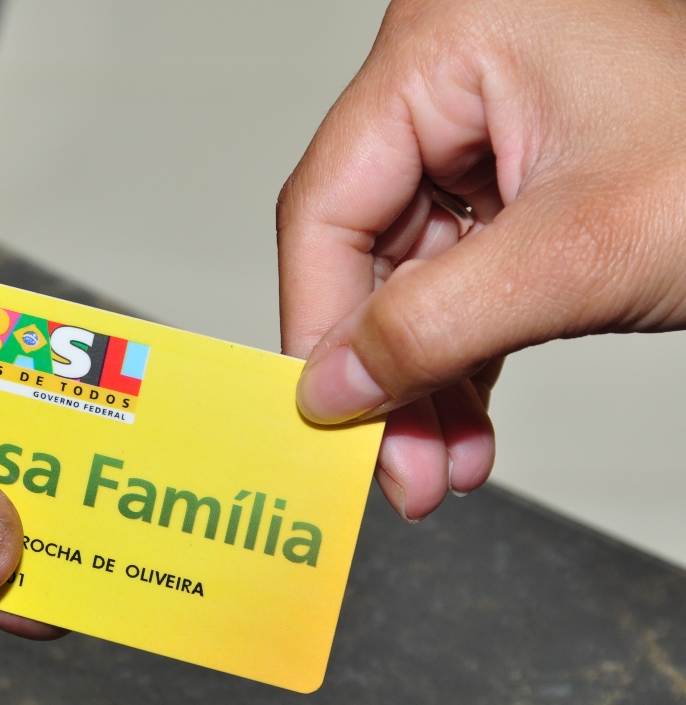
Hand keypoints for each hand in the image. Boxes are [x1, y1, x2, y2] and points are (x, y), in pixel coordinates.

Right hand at [277, 0, 685, 519]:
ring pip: (408, 279)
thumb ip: (438, 324)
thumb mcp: (582, 253)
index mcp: (447, 44)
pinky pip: (456, 281)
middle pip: (364, 250)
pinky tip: (464, 426)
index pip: (328, 202)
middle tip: (394, 464)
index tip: (327, 415)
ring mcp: (480, 132)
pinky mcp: (511, 181)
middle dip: (386, 372)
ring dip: (423, 382)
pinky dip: (460, 359)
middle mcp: (449, 80)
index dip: (318, 321)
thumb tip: (332, 386)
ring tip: (440, 464)